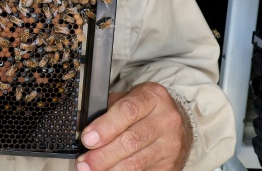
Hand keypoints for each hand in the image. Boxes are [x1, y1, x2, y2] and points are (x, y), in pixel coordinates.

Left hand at [76, 82, 192, 170]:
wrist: (178, 123)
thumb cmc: (146, 109)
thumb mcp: (131, 98)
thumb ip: (110, 109)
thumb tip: (86, 129)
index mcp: (153, 97)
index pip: (127, 111)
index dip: (105, 127)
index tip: (87, 139)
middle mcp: (166, 120)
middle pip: (131, 140)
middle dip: (103, 154)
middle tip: (84, 162)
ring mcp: (171, 145)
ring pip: (137, 161)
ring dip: (111, 168)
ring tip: (91, 170)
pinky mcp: (171, 165)